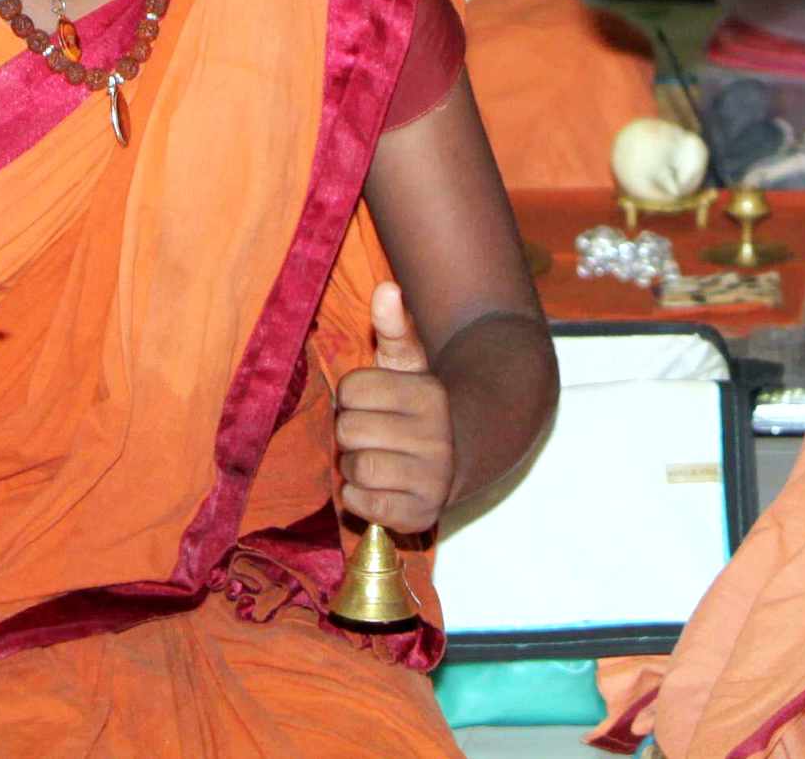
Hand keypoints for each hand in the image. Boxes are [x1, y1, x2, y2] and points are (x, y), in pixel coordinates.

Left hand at [332, 282, 457, 533]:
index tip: (371, 403)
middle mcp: (437, 438)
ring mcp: (432, 480)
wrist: (455, 459)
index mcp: (430, 394)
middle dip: (350, 433)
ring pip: (355, 469)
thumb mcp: (406, 365)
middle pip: (348, 431)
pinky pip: (362, 504)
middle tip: (371, 434)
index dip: (351, 397)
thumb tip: (387, 288)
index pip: (351, 391)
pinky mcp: (420, 516)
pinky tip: (375, 487)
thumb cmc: (414, 407)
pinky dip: (357, 496)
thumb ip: (393, 326)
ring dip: (353, 466)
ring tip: (374, 459)